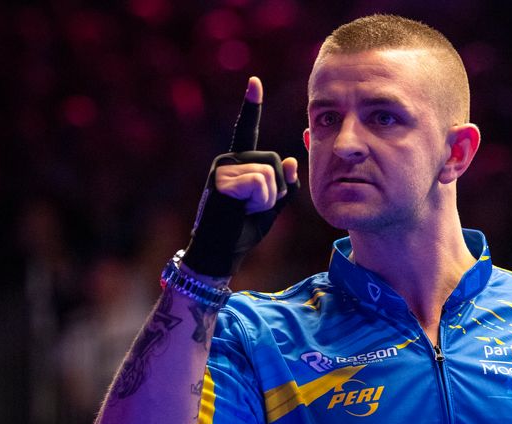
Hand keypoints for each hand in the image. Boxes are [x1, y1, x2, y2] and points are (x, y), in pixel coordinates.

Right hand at [181, 77, 299, 276]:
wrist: (219, 253)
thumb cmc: (242, 230)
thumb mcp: (271, 206)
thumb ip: (285, 184)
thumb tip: (291, 160)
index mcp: (239, 163)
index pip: (248, 131)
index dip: (251, 106)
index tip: (255, 82)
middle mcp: (228, 160)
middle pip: (274, 160)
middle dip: (275, 190)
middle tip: (252, 207)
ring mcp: (222, 168)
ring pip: (269, 173)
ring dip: (266, 199)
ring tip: (244, 210)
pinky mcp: (221, 180)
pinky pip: (259, 183)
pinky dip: (259, 202)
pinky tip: (240, 210)